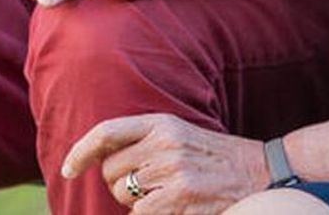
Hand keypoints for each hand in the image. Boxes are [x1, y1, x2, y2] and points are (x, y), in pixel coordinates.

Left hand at [62, 113, 269, 213]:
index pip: (107, 132)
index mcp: (162, 123)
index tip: (67, 169)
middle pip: (111, 172)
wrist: (261, 172)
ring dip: (136, 205)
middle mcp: (164, 142)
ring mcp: (172, 170)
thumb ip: (146, 141)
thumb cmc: (216, 158)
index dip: (80, 151)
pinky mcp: (180, 196)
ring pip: (124, 195)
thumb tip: (102, 160)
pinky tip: (173, 209)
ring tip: (165, 198)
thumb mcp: (182, 135)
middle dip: (121, 186)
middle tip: (147, 188)